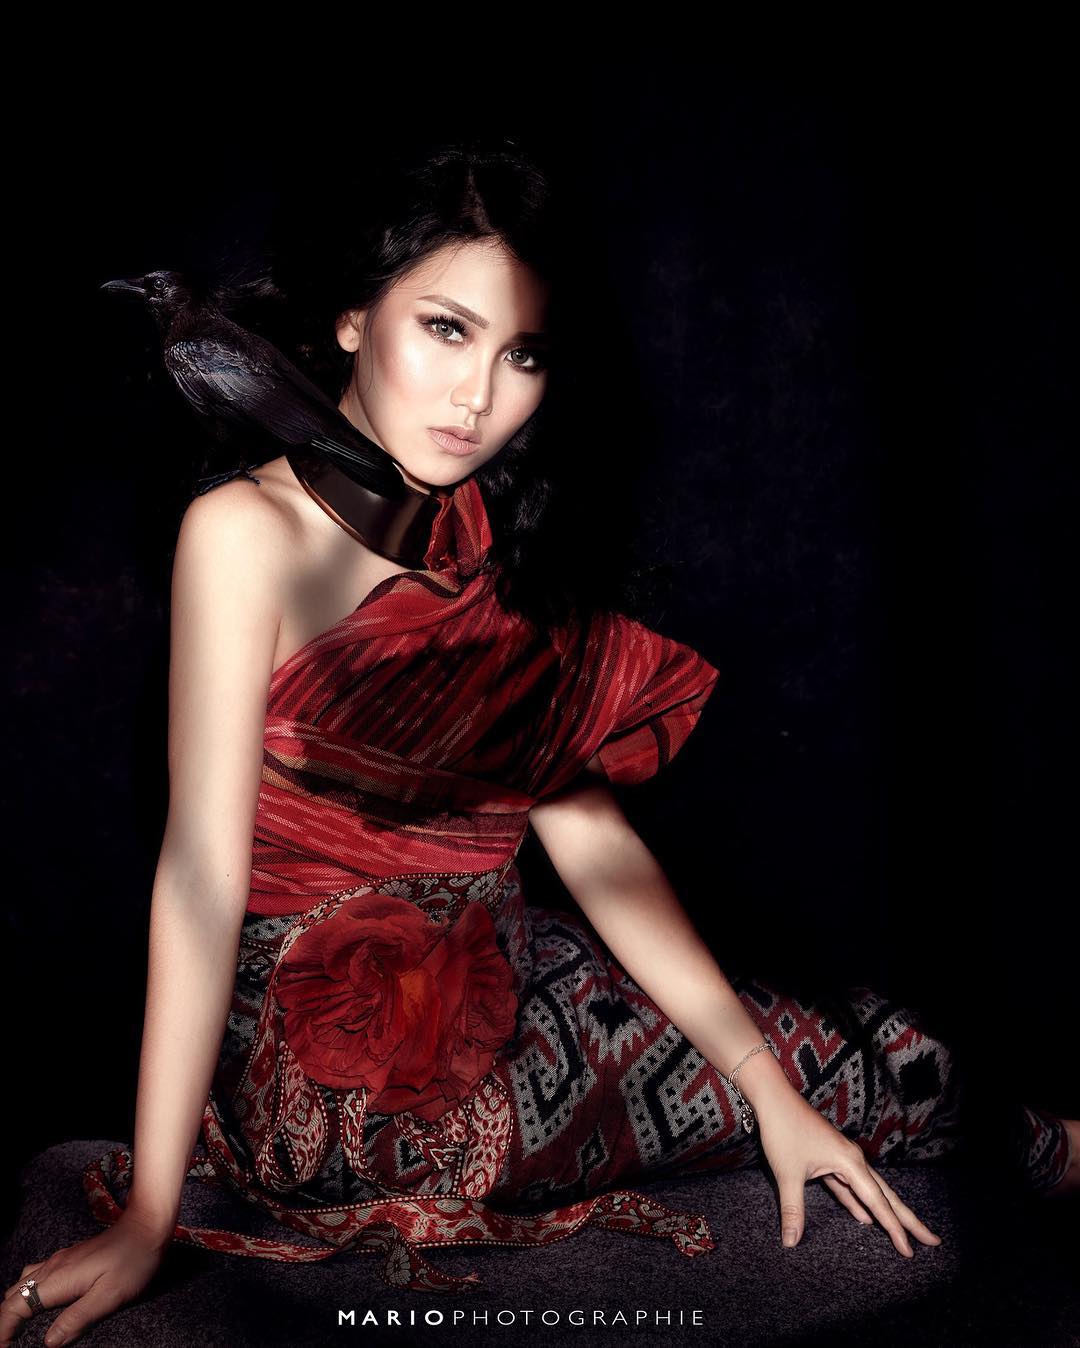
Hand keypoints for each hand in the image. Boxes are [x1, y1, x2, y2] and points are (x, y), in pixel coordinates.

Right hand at [0, 1210, 168, 1345]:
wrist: (148, 1225)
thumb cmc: (133, 1260)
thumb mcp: (110, 1295)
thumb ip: (78, 1318)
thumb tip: (48, 1343)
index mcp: (58, 1279)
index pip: (15, 1306)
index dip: (3, 1331)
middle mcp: (53, 1267)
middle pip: (13, 1295)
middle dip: (6, 1321)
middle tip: (11, 1343)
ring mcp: (61, 1259)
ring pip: (23, 1282)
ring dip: (16, 1305)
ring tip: (20, 1328)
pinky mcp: (71, 1257)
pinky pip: (37, 1274)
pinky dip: (28, 1291)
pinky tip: (41, 1301)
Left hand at [755, 1090, 942, 1256]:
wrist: (775, 1098)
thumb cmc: (783, 1130)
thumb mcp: (788, 1173)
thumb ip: (793, 1209)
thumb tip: (791, 1242)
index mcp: (850, 1163)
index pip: (878, 1203)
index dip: (894, 1229)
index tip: (911, 1251)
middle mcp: (853, 1160)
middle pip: (887, 1196)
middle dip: (908, 1220)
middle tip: (933, 1240)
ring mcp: (843, 1159)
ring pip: (870, 1192)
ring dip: (886, 1212)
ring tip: (905, 1233)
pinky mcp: (831, 1158)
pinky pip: (851, 1187)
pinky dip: (859, 1203)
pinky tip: (865, 1218)